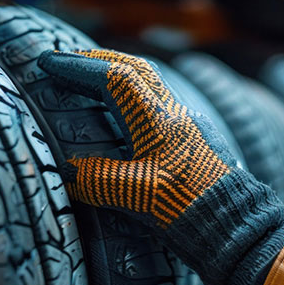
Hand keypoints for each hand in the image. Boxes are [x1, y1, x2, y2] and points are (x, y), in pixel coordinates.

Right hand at [39, 49, 283, 284]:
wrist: (236, 225)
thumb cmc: (187, 208)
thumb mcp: (135, 195)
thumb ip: (97, 179)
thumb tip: (67, 170)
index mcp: (157, 121)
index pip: (113, 78)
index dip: (78, 67)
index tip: (47, 61)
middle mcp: (175, 115)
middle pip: (135, 70)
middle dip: (99, 60)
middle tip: (69, 59)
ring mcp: (189, 126)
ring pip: (151, 84)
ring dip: (120, 74)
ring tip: (93, 79)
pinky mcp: (196, 142)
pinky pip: (161, 104)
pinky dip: (136, 96)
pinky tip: (127, 114)